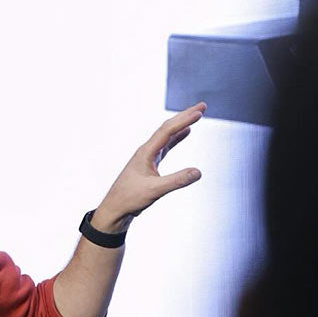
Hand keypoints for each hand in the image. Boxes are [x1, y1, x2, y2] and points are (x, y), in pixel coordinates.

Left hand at [92, 102, 205, 232]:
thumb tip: (198, 172)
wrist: (115, 209)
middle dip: (185, 116)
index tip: (199, 112)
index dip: (184, 120)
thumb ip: (177, 181)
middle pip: (167, 128)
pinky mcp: (150, 164)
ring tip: (197, 114)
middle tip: (202, 106)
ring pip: (167, 135)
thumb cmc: (129, 199)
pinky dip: (177, 138)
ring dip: (182, 124)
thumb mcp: (155, 190)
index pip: (167, 131)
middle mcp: (146, 151)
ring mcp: (148, 157)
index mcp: (145, 153)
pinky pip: (166, 146)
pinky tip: (185, 133)